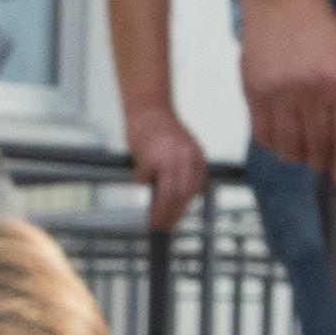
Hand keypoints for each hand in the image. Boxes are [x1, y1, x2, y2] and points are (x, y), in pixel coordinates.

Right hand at [124, 111, 212, 228]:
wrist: (149, 107)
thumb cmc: (162, 128)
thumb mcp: (183, 148)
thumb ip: (185, 170)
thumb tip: (179, 198)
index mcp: (197, 158)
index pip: (194, 190)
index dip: (185, 208)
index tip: (177, 219)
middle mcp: (186, 160)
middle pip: (182, 197)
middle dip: (173, 215)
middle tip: (165, 227)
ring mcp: (169, 160)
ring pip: (166, 195)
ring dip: (160, 211)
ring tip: (154, 222)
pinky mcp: (150, 159)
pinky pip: (143, 178)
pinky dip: (140, 179)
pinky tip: (138, 174)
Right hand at [238, 0, 335, 182]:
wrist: (283, 2)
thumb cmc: (322, 34)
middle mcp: (311, 90)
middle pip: (318, 147)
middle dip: (323, 162)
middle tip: (323, 162)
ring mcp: (280, 92)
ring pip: (289, 148)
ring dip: (298, 157)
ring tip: (302, 152)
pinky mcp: (254, 92)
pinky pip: (263, 135)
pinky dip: (274, 145)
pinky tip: (281, 138)